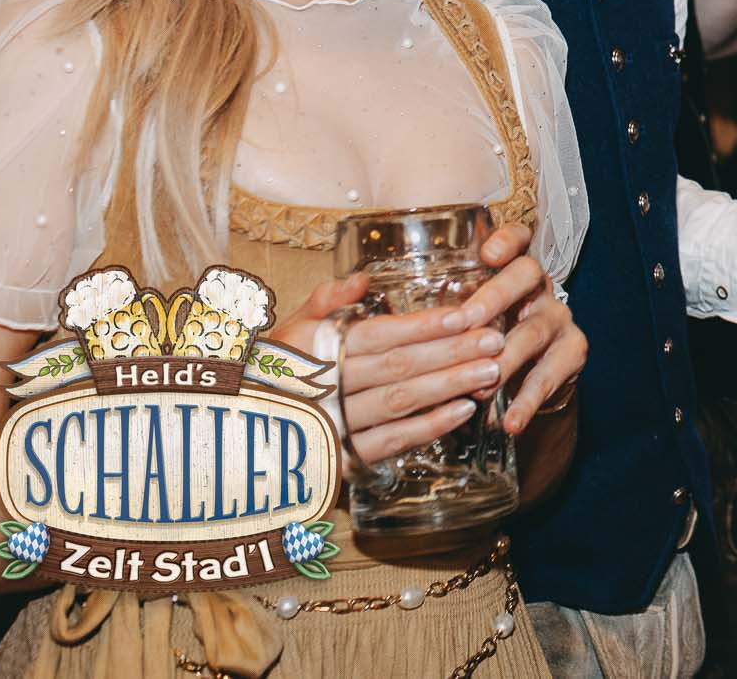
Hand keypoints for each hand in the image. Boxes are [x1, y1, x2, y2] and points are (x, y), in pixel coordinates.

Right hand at [280, 223, 586, 462]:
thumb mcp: (292, 327)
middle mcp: (329, 385)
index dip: (425, 325)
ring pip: (401, 403)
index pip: (381, 334)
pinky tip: (464, 410)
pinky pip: (392, 442)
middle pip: (399, 366)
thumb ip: (326, 300)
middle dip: (451, 352)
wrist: (242, 424)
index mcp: (320, 348)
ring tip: (491, 371)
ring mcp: (337, 423)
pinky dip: (429, 427)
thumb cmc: (276, 366)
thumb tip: (362, 279)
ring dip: (449, 386)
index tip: (466, 316)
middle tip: (495, 339)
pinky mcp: (344, 457)